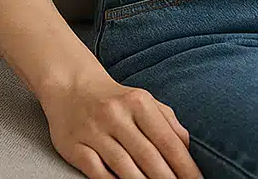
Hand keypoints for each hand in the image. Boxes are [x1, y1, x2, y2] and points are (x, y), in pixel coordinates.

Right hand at [39, 65, 203, 178]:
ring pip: (124, 167)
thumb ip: (167, 121)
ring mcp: (95, 131)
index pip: (167, 140)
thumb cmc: (116, 99)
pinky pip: (97, 173)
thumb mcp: (144, 101)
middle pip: (148, 156)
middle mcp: (117, 115)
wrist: (71, 86)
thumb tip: (186, 147)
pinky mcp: (75, 147)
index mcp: (139, 102)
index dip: (184, 165)